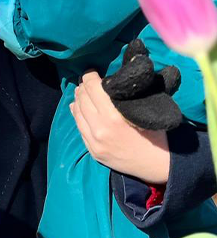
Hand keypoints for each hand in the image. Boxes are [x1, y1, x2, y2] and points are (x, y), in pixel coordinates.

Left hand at [70, 71, 169, 185]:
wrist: (159, 165)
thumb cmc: (156, 133)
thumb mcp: (144, 109)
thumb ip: (124, 95)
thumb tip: (108, 79)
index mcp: (113, 117)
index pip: (92, 88)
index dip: (90, 76)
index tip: (92, 72)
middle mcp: (100, 129)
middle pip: (82, 98)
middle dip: (84, 86)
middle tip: (88, 81)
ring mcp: (94, 141)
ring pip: (77, 112)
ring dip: (78, 99)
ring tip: (82, 92)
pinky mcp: (92, 150)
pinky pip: (78, 127)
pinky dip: (77, 113)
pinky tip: (78, 107)